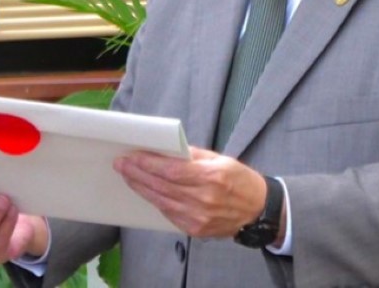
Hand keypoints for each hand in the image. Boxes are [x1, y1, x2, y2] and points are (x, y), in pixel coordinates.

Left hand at [115, 147, 269, 237]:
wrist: (257, 210)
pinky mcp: (196, 230)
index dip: (148, 163)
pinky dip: (156, 201)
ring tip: (128, 176)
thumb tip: (166, 150)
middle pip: (162, 186)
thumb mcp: (220, 159)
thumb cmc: (239, 180)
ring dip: (142, 188)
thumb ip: (192, 155)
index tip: (131, 156)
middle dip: (138, 174)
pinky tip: (146, 191)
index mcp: (211, 177)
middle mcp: (204, 199)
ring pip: (161, 201)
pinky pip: (169, 214)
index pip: (171, 170)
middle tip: (121, 164)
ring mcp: (199, 217)